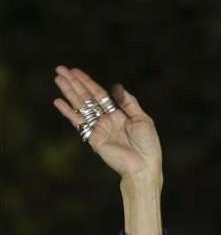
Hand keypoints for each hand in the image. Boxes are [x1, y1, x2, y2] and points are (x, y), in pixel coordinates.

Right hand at [52, 66, 161, 183]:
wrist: (143, 165)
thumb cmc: (148, 144)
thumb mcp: (142, 119)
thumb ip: (128, 103)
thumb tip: (116, 87)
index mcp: (118, 114)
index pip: (99, 94)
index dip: (88, 82)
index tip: (75, 71)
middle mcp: (106, 119)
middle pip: (87, 97)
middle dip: (74, 83)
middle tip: (60, 69)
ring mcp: (98, 128)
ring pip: (80, 106)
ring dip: (69, 92)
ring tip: (58, 79)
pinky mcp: (92, 138)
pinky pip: (78, 122)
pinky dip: (68, 112)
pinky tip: (58, 101)